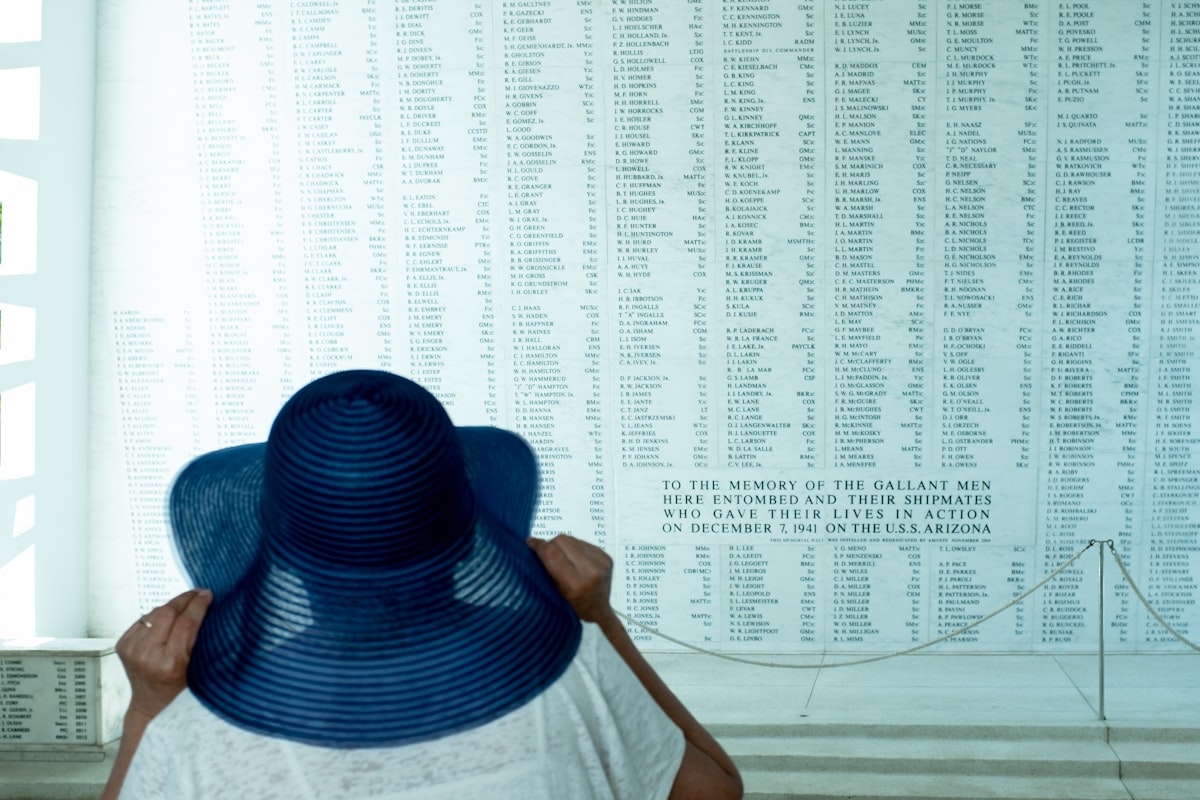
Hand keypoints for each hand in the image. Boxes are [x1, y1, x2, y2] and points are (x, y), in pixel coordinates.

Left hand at [116, 588, 211, 722]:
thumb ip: (200, 637)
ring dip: (172, 606)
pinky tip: (167, 619)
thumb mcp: (198, 666)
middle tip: (198, 593)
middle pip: (167, 613)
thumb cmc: (179, 689)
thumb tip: (205, 605)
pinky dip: (157, 615)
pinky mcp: (123, 644)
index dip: (198, 605)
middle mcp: (146, 655)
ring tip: (185, 605)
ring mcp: (131, 649)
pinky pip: (144, 619)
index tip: (207, 594)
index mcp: (169, 663)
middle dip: (185, 599)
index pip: (185, 623)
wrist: (151, 704)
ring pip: (154, 612)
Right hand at [527, 535, 614, 624]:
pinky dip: (574, 547)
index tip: (529, 543)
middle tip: (546, 555)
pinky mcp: (606, 556)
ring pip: (572, 539)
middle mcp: (591, 570)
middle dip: (550, 545)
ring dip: (562, 545)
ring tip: (562, 558)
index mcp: (575, 584)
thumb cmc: (572, 608)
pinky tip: (574, 559)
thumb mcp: (552, 594)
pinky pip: (583, 542)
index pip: (552, 553)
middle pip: (562, 541)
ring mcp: (601, 562)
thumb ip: (544, 571)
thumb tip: (532, 547)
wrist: (598, 611)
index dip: (538, 545)